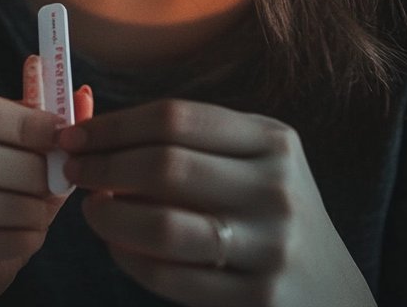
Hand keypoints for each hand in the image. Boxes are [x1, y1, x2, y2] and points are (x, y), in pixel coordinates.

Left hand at [58, 99, 375, 306]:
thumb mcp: (258, 160)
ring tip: (91, 208)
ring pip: (164, 226)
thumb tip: (103, 132)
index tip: (76, 132)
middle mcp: (274, 187)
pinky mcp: (256, 297)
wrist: (332, 290)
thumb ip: (196, 141)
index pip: (177, 117)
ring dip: (111, 215)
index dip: (116, 124)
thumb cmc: (274, 209)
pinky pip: (171, 277)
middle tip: (74, 168)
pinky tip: (117, 245)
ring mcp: (268, 245)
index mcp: (272, 140)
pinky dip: (130, 259)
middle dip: (105, 165)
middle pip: (166, 165)